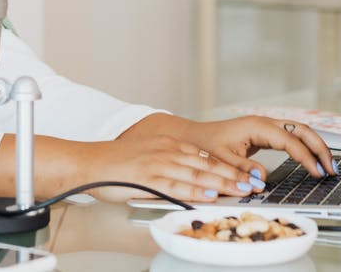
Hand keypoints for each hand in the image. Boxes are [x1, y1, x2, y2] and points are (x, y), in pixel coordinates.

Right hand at [75, 134, 262, 202]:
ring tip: (240, 191)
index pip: (205, 157)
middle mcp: (166, 151)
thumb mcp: (148, 157)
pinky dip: (194, 192)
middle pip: (206, 165)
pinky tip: (208, 195)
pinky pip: (175, 186)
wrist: (87, 162)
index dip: (228, 167)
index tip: (246, 176)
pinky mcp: (147, 178)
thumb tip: (194, 183)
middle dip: (233, 176)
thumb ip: (171, 167)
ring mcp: (157, 164)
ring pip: (195, 175)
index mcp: (168, 144)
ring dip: (221, 184)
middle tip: (253, 185)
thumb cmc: (116, 164)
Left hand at [180, 116, 336, 180]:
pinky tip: (312, 161)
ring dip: (316, 147)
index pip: (289, 141)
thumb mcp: (221, 160)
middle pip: (302, 130)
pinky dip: (306, 147)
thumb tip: (263, 180)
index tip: (317, 173)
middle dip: (320, 148)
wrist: (194, 137)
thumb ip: (241, 169)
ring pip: (300, 131)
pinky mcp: (266, 134)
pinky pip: (292, 137)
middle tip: (332, 169)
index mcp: (257, 126)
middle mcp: (265, 123)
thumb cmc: (205, 146)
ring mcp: (267, 127)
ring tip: (329, 167)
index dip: (306, 157)